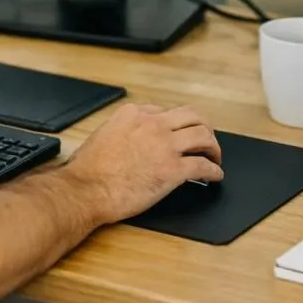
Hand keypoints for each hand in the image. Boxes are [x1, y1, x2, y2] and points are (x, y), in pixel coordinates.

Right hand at [60, 103, 222, 223]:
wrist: (87, 189)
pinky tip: (215, 175)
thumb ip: (124, 129)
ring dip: (213, 147)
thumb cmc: (88, 169)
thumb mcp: (105, 134)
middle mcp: (153, 125)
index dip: (178, 125)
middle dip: (204, 128)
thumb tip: (135, 138)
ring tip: (214, 157)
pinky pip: (203, 166)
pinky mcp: (173, 170)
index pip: (167, 112)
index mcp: (134, 114)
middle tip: (206, 141)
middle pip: (192, 117)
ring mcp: (165, 146)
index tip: (181, 135)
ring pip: (203, 136)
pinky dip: (214, 171)